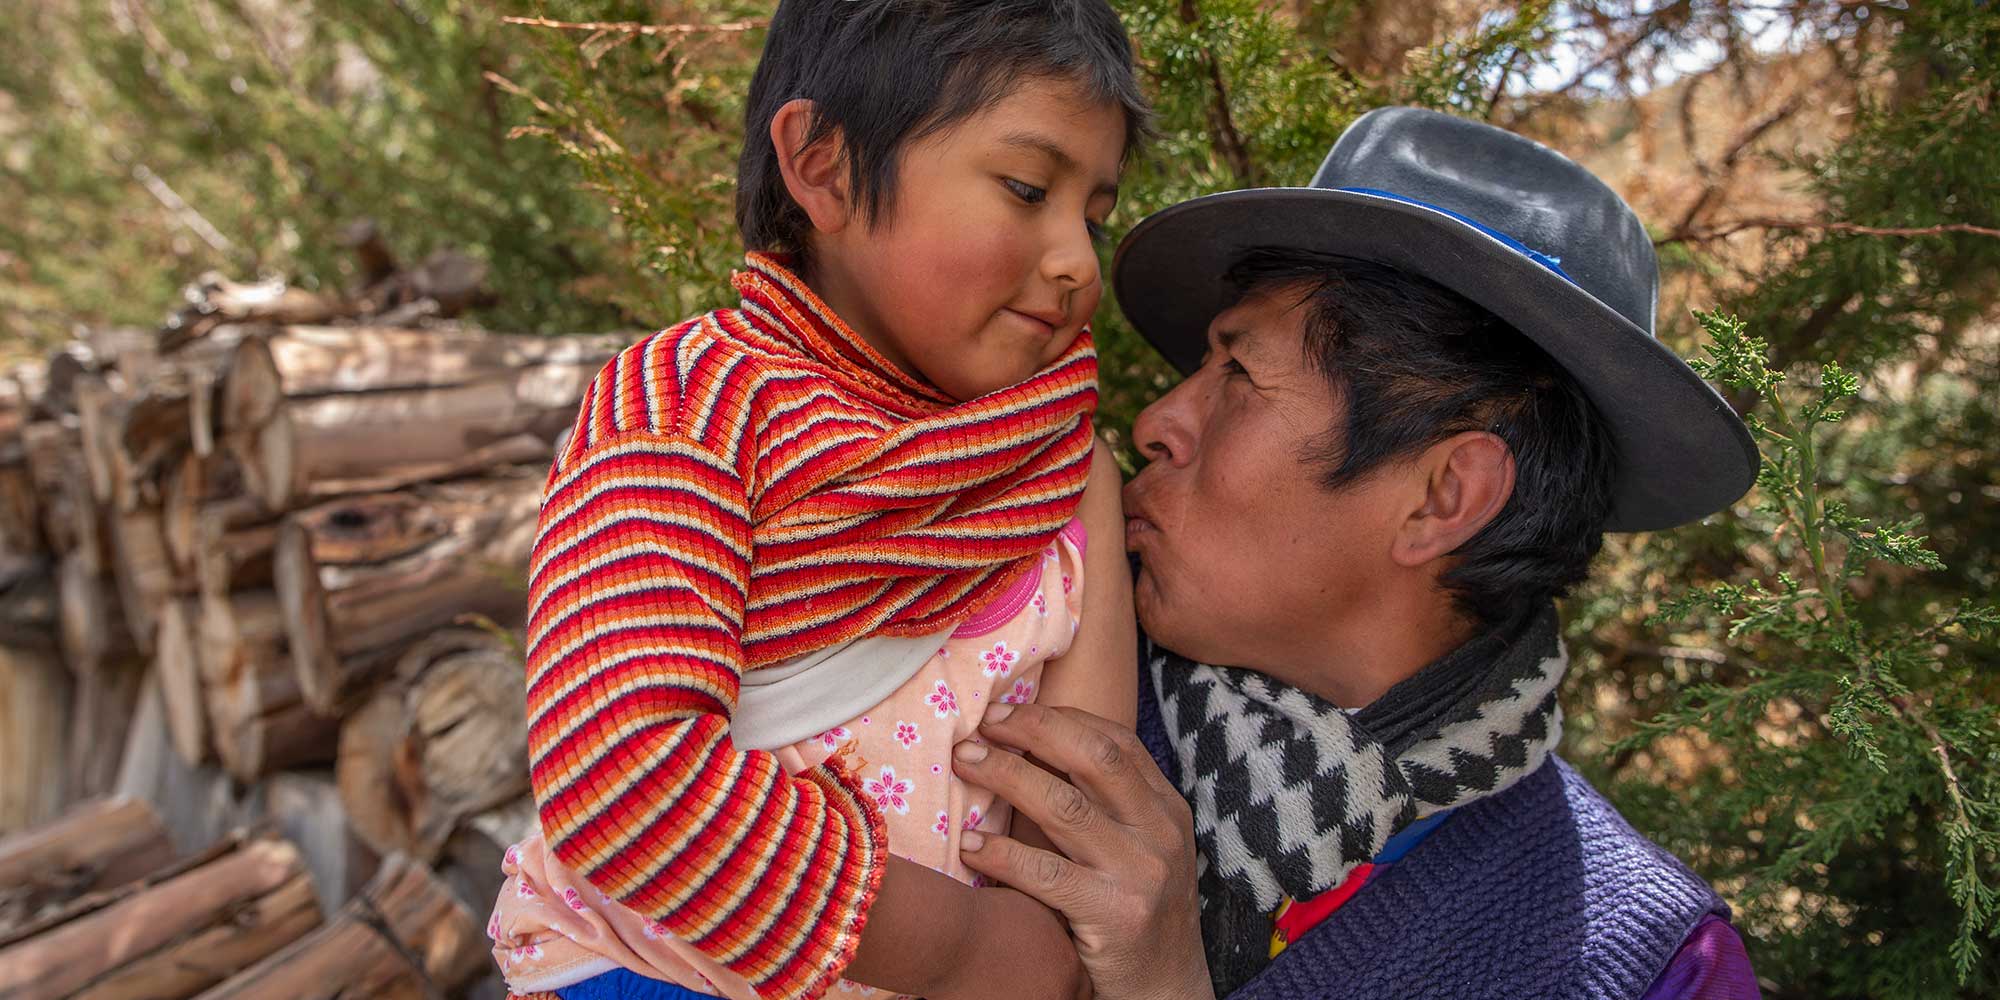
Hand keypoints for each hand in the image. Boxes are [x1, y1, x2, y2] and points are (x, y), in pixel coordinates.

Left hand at [952, 703, 1212, 999]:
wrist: (1167, 992)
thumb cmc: (1136, 915)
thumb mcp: (1139, 851)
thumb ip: (1105, 805)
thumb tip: (1032, 748)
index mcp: (1166, 810)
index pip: (1115, 741)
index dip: (1059, 718)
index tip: (1009, 712)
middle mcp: (1160, 833)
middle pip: (1093, 758)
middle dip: (1032, 730)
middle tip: (983, 724)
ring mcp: (1140, 874)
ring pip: (1064, 807)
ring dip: (1005, 776)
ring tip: (963, 761)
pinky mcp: (1114, 915)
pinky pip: (1045, 874)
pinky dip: (1001, 854)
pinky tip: (970, 845)